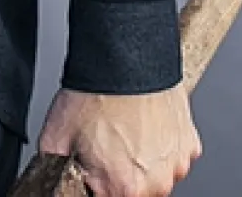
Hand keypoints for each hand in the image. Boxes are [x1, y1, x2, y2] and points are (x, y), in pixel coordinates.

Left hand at [35, 84, 199, 196]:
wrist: (125, 58)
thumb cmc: (93, 94)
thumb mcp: (54, 140)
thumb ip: (54, 173)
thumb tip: (52, 183)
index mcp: (124, 189)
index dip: (94, 184)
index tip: (91, 167)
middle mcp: (156, 183)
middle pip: (134, 192)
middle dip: (117, 176)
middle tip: (104, 146)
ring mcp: (177, 163)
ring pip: (155, 176)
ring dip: (141, 163)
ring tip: (123, 132)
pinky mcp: (189, 144)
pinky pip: (171, 156)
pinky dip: (159, 146)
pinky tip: (142, 125)